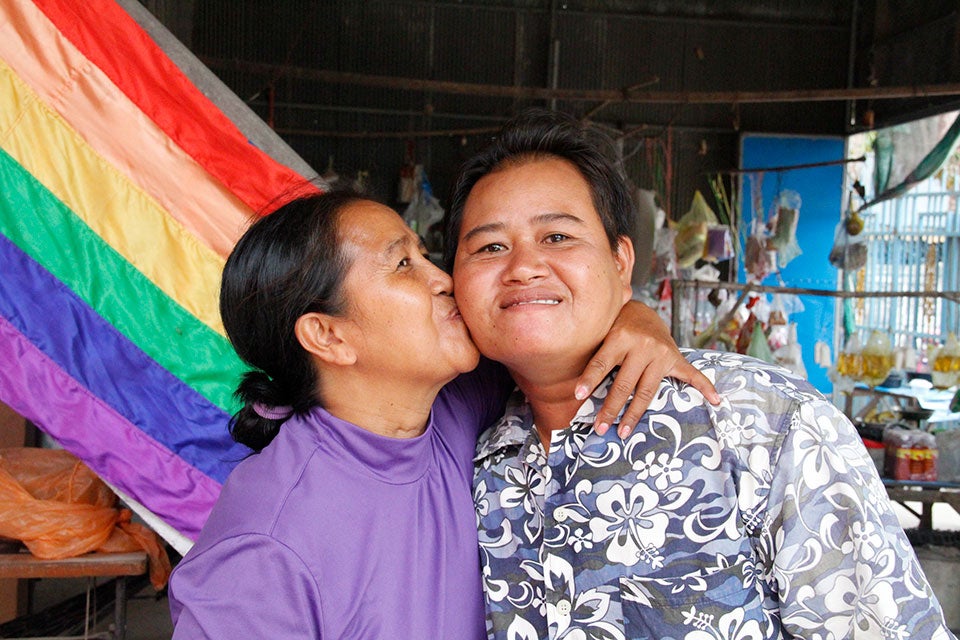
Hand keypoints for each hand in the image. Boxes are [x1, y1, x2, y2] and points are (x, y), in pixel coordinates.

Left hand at [575, 300, 719, 437]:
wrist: (642, 312)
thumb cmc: (615, 327)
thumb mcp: (602, 334)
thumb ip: (593, 355)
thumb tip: (572, 388)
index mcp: (620, 337)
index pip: (602, 363)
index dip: (589, 380)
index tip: (578, 397)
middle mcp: (642, 345)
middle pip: (624, 384)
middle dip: (610, 408)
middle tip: (600, 428)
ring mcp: (661, 353)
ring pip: (647, 390)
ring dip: (634, 414)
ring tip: (622, 432)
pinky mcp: (675, 358)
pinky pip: (691, 375)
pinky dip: (705, 387)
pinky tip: (715, 400)